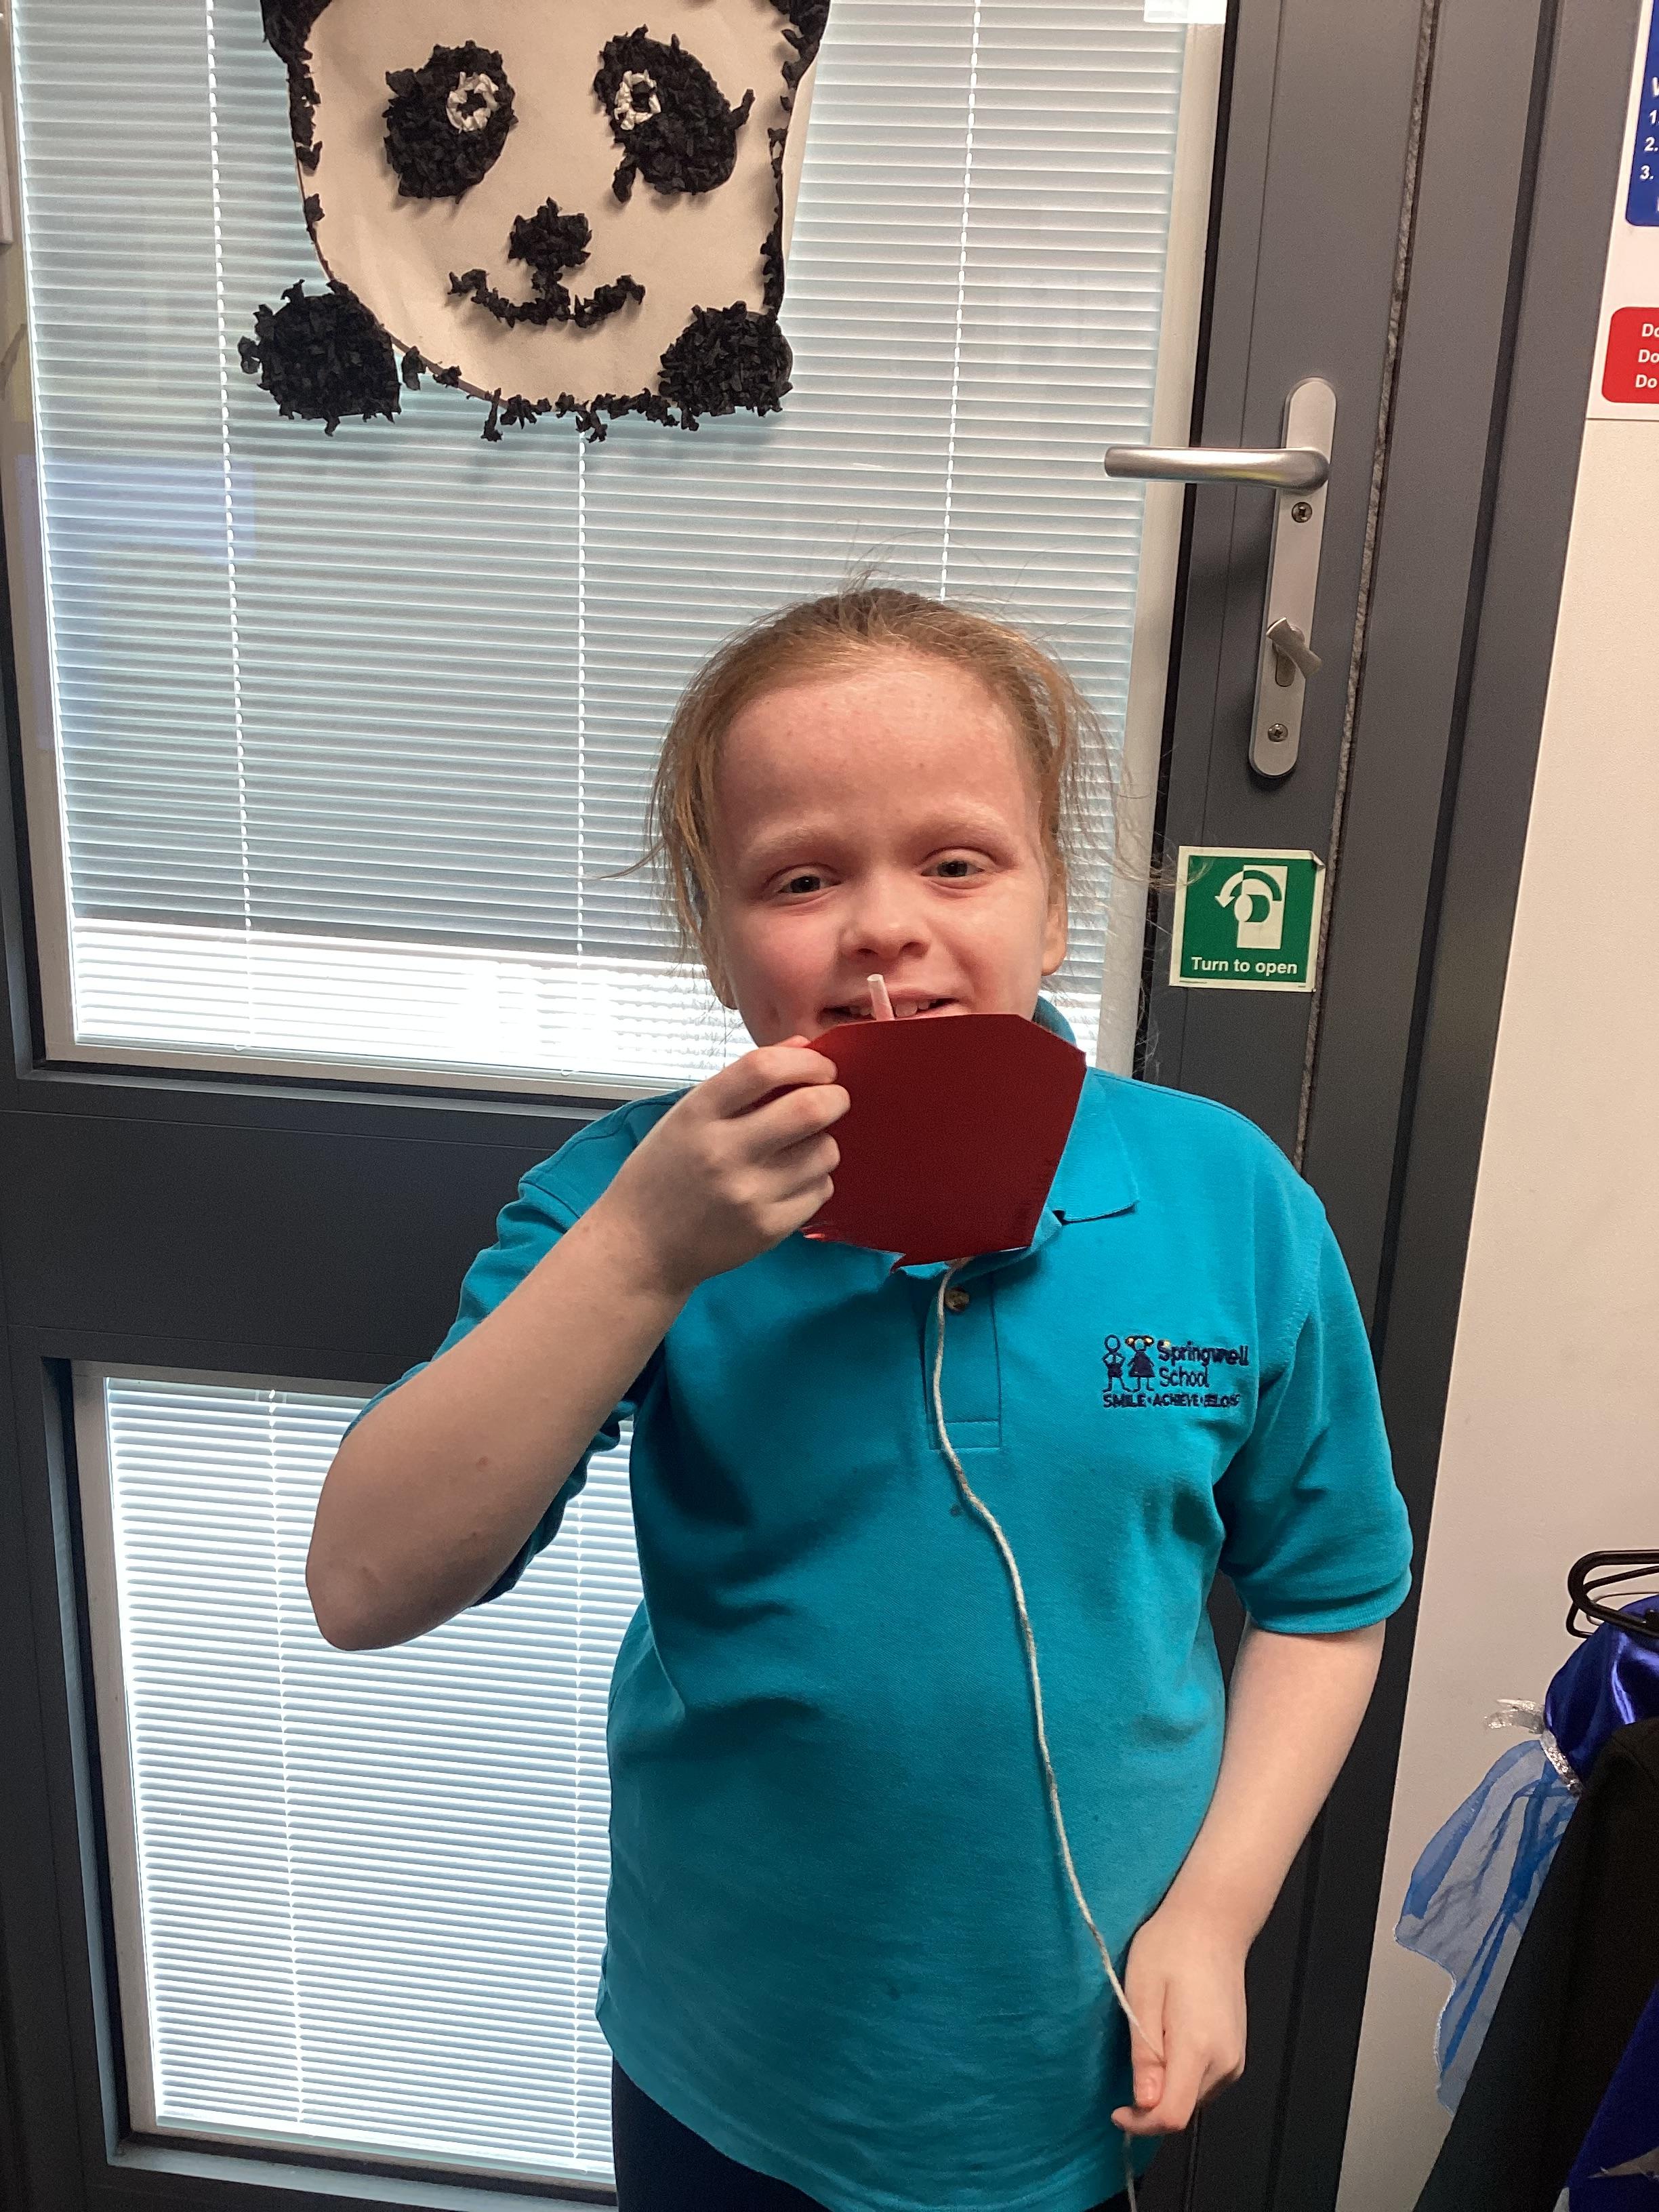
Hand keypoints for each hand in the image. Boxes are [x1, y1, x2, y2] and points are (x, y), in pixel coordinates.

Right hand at [594, 1036, 848, 1300]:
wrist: (642, 1246)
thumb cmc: (666, 1172)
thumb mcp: (688, 1115)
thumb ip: (743, 1080)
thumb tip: (804, 1047)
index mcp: (697, 1114)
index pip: (764, 1067)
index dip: (806, 1060)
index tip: (820, 1067)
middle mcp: (723, 1152)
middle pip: (809, 1109)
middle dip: (835, 1097)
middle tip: (833, 1099)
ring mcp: (748, 1194)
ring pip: (825, 1151)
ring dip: (823, 1142)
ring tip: (801, 1147)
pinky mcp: (768, 1229)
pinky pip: (820, 1190)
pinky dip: (814, 1180)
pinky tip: (789, 1182)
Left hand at [1110, 1902, 1247, 2136]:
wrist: (1213, 1923)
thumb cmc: (1169, 1948)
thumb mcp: (1141, 1993)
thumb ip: (1145, 2052)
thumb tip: (1144, 2103)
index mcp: (1199, 2047)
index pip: (1172, 2115)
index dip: (1141, 2123)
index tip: (1116, 2110)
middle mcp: (1226, 2062)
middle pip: (1183, 2109)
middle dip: (1151, 2101)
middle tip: (1133, 2055)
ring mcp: (1236, 2059)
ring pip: (1193, 2099)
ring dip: (1167, 2088)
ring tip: (1153, 2038)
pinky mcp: (1237, 2053)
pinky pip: (1204, 2083)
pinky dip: (1182, 2076)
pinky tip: (1171, 2040)